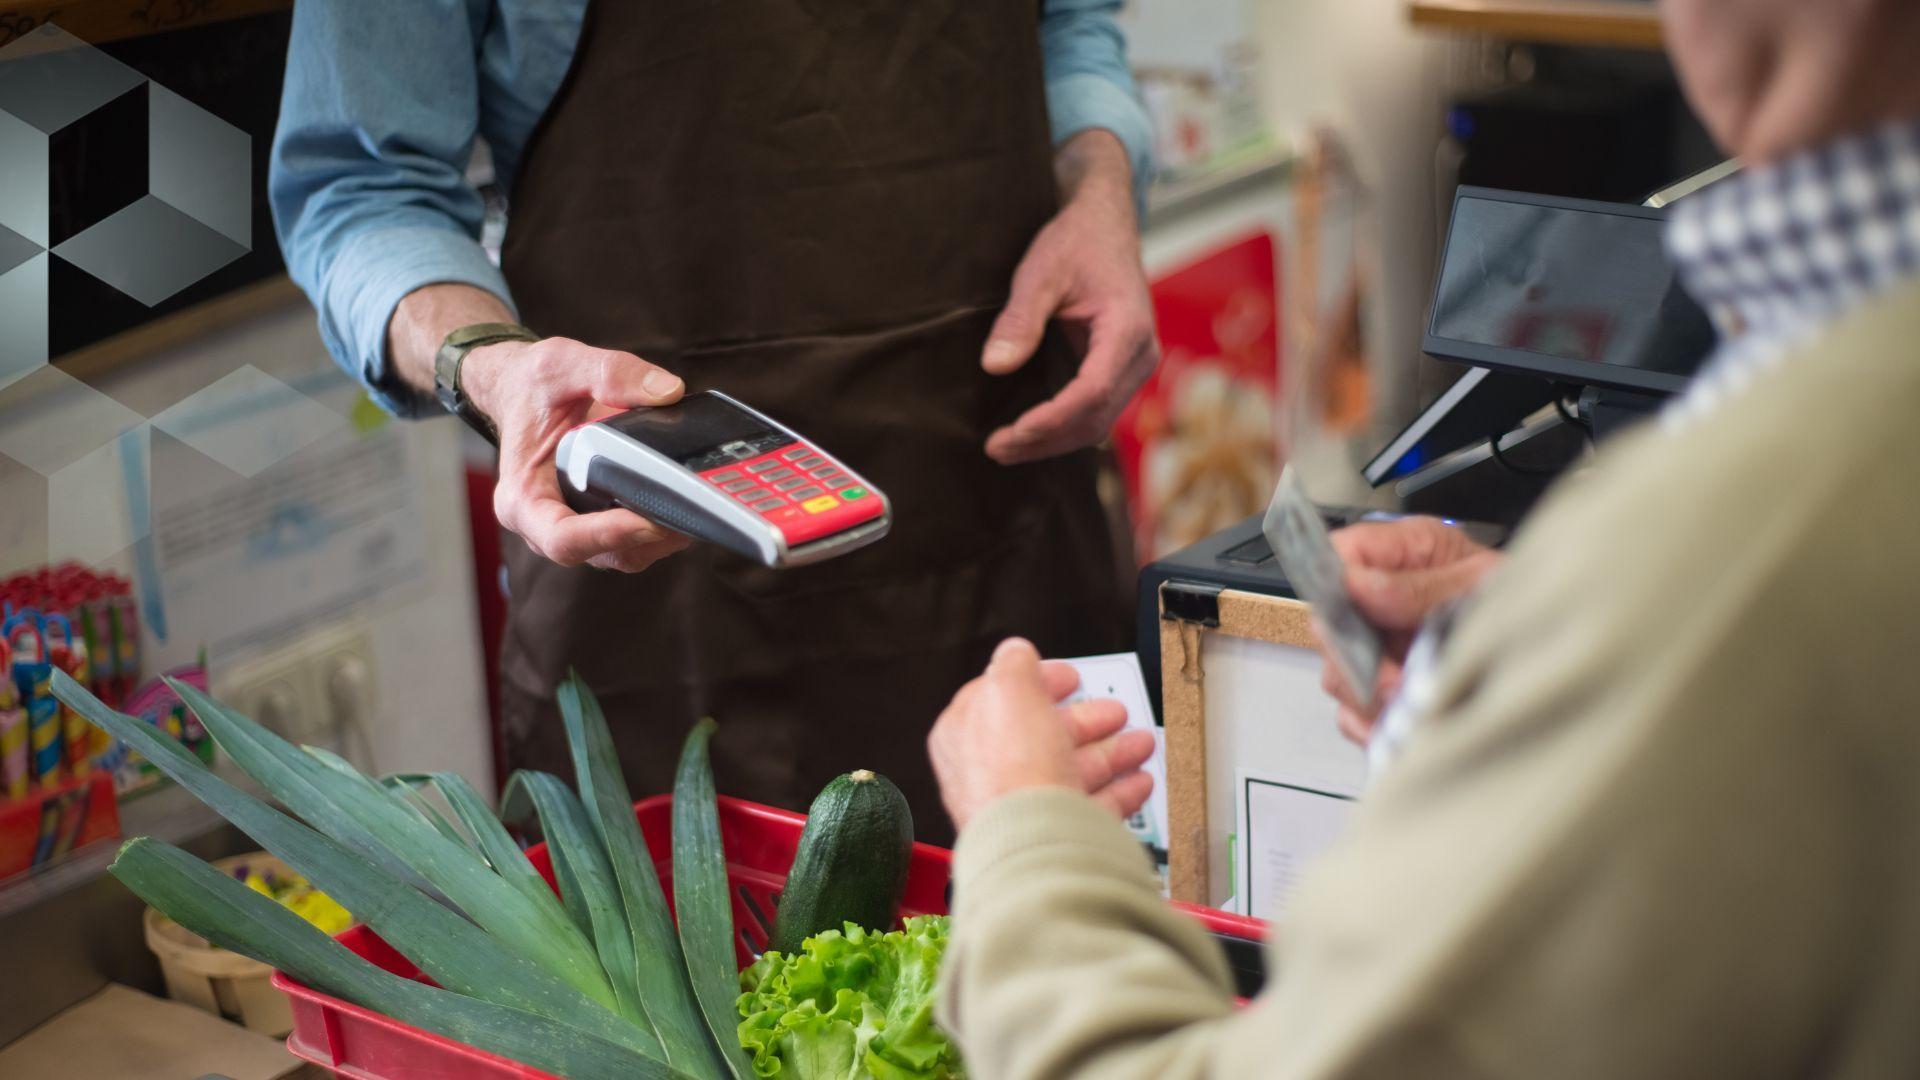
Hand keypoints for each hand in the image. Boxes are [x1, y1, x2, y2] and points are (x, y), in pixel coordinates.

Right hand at [463, 337, 693, 571]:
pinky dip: (663, 528)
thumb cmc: (533, 387)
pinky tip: (687, 501)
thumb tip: (669, 391)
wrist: (526, 393)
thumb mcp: (563, 365)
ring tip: (696, 507)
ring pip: (625, 554)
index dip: (606, 536)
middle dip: (648, 538)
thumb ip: (611, 373)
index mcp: (523, 498)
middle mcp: (545, 525)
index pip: (561, 538)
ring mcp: (577, 529)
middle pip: (602, 554)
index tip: (647, 521)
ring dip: (662, 538)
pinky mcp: (602, 523)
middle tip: (691, 513)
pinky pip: (636, 542)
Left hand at [929, 638, 1156, 831]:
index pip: (1003, 699)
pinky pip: (1091, 809)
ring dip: (1112, 753)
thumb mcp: (1009, 691)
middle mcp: (991, 774)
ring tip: (1141, 743)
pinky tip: (1139, 782)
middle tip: (1115, 711)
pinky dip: (1119, 793)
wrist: (1035, 843)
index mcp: (966, 736)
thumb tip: (1016, 652)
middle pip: (1044, 737)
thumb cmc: (1011, 770)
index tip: (1071, 677)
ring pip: (1072, 772)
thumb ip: (1014, 664)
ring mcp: (1025, 807)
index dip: (1040, 682)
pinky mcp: (1055, 835)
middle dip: (1086, 721)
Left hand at [983, 130, 1157, 464]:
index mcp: (1128, 329)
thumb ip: (1020, 320)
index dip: (1053, 418)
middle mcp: (1141, 355)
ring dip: (1052, 440)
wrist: (1104, 224)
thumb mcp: (1039, 273)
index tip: (1014, 431)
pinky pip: (1096, 410)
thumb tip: (994, 366)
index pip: (1093, 391)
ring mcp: (1135, 366)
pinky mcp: (1122, 370)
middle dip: (1046, 440)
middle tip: (996, 449)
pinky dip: (1062, 425)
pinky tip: (1026, 432)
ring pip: (1097, 421)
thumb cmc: (1075, 243)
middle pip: (1096, 417)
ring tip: (1004, 448)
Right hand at [1317, 517, 1502, 743]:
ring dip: (1370, 695)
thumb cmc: (1524, 600)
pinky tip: (1405, 721)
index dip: (1337, 581)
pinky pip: (1354, 714)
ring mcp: (1378, 645)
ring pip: (1338, 674)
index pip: (1340, 554)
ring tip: (1412, 700)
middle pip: (1329, 624)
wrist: (1553, 640)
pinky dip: (1375, 724)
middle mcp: (1381, 599)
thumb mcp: (1484, 583)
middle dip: (1357, 656)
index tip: (1358, 612)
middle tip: (1394, 678)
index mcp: (1403, 553)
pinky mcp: (1382, 688)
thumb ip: (1420, 587)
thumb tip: (1360, 586)